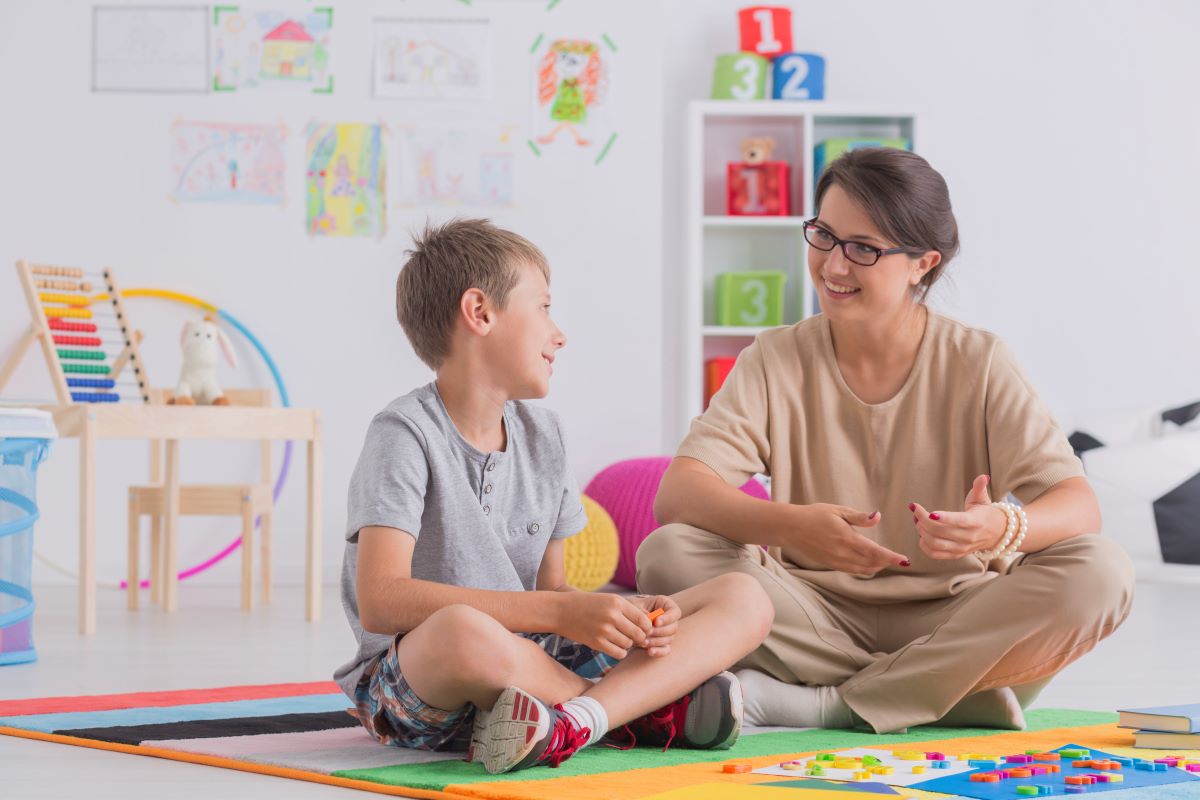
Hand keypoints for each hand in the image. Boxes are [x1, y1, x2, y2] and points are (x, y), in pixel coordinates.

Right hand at [555, 592, 653, 660]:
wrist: (560, 611)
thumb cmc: (586, 604)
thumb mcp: (608, 600)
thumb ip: (627, 610)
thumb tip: (648, 623)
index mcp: (618, 602)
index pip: (644, 620)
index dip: (647, 628)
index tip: (643, 630)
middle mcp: (613, 615)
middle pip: (638, 634)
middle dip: (639, 638)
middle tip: (634, 638)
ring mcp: (604, 630)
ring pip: (628, 644)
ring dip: (627, 645)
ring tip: (621, 640)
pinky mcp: (596, 642)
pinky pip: (618, 653)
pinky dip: (620, 652)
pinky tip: (615, 647)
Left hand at [629, 594, 680, 656]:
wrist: (625, 618)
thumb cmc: (631, 608)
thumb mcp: (635, 605)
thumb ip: (642, 611)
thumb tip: (649, 618)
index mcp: (666, 605)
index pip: (675, 612)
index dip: (668, 618)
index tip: (656, 622)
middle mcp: (669, 619)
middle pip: (673, 627)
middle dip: (660, 632)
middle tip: (647, 633)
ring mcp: (667, 632)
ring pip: (669, 639)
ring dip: (657, 641)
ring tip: (643, 642)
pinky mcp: (663, 643)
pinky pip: (666, 649)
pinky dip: (659, 651)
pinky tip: (650, 651)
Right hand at [792, 504, 909, 577]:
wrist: (791, 528)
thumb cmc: (815, 515)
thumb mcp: (838, 511)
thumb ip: (859, 517)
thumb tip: (878, 516)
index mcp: (847, 538)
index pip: (875, 552)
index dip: (891, 557)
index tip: (904, 560)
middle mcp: (843, 553)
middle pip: (872, 563)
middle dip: (887, 562)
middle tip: (899, 559)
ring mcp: (836, 561)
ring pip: (863, 569)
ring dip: (877, 567)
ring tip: (886, 562)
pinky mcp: (831, 565)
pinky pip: (852, 570)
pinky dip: (864, 569)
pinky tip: (869, 564)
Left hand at [911, 474, 1007, 559]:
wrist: (996, 534)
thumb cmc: (985, 513)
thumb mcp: (982, 499)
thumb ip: (980, 488)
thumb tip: (983, 476)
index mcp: (976, 522)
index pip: (959, 521)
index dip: (944, 518)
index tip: (930, 513)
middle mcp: (968, 537)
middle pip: (941, 532)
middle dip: (923, 520)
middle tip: (916, 510)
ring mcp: (962, 548)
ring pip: (936, 544)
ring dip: (922, 532)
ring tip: (917, 521)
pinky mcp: (956, 555)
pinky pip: (935, 554)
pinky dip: (924, 546)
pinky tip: (921, 534)